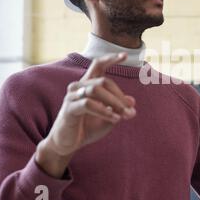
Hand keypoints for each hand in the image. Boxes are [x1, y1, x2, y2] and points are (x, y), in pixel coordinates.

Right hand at [36, 53, 136, 176]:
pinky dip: (104, 111)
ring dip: (114, 102)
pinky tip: (115, 119)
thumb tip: (132, 101)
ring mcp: (72, 96)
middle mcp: (78, 86)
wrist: (68, 144)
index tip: (125, 55)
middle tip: (130, 110)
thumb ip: (118, 108)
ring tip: (124, 115)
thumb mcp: (108, 117)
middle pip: (103, 81)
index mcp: (88, 85)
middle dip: (119, 96)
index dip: (110, 58)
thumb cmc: (87, 128)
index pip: (98, 65)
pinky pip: (88, 104)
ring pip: (96, 90)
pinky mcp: (69, 108)